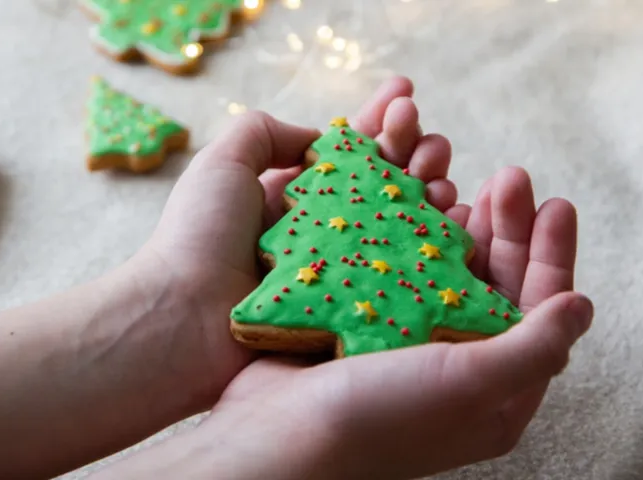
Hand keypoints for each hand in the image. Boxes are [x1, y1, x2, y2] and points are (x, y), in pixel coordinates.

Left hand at [138, 76, 461, 403]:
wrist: (184, 318)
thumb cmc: (199, 235)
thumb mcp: (223, 161)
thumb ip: (268, 134)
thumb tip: (320, 138)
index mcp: (290, 196)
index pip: (346, 153)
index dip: (378, 123)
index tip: (406, 95)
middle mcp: (319, 231)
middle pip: (382, 185)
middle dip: (413, 155)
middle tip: (435, 145)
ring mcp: (339, 271)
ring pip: (399, 226)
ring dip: (428, 194)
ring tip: (442, 178)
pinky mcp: (352, 308)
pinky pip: (403, 272)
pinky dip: (433, 245)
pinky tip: (457, 221)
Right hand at [191, 170, 591, 478]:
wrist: (275, 432)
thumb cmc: (378, 418)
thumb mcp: (470, 385)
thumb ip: (533, 347)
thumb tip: (581, 306)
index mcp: (492, 389)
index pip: (539, 313)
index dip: (551, 257)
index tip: (554, 205)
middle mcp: (452, 363)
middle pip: (493, 282)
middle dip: (506, 229)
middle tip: (508, 177)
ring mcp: (404, 340)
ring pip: (443, 267)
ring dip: (456, 222)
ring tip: (458, 181)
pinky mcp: (361, 319)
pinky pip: (395, 264)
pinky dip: (406, 231)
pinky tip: (409, 202)